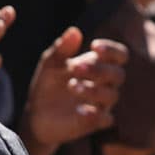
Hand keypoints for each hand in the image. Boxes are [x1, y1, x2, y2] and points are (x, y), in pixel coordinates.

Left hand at [21, 29, 129, 154]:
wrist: (36, 114)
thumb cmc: (48, 84)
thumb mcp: (50, 64)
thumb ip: (61, 49)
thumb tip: (75, 31)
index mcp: (97, 65)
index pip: (119, 55)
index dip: (112, 50)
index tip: (94, 46)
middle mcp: (104, 84)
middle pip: (118, 74)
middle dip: (99, 69)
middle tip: (76, 67)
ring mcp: (100, 104)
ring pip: (111, 95)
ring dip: (94, 90)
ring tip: (72, 86)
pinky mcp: (94, 122)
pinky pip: (105, 119)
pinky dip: (95, 114)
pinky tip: (80, 110)